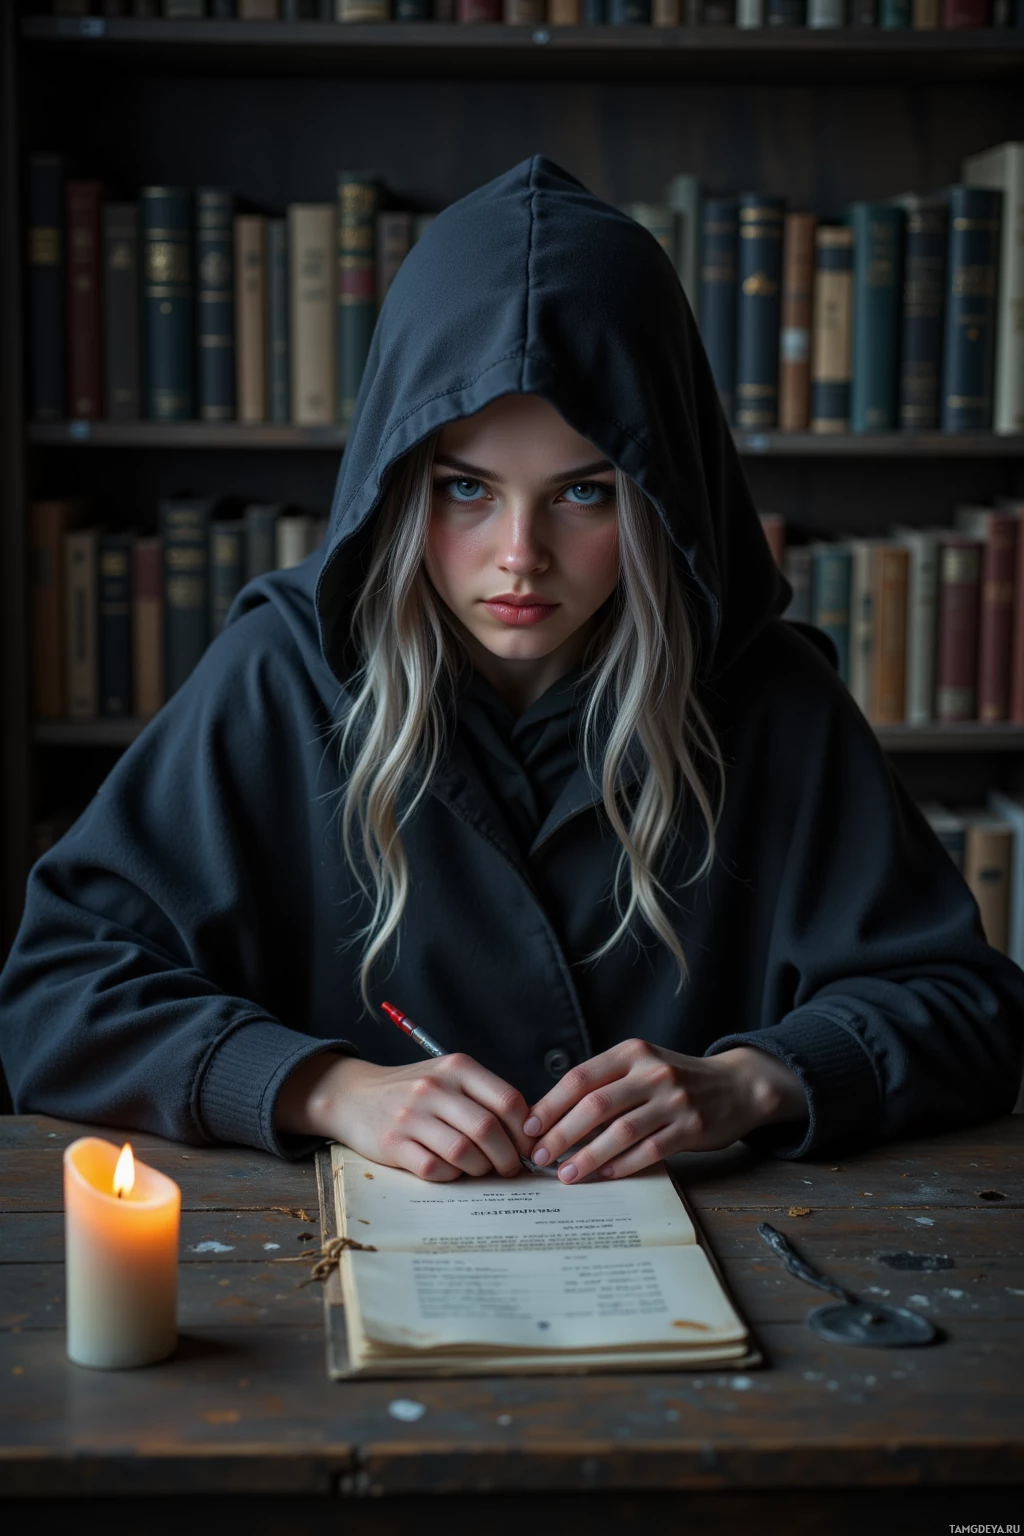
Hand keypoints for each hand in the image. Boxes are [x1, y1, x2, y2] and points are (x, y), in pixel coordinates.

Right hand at [274, 1051, 536, 1181]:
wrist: (354, 1095)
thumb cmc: (414, 1090)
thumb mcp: (449, 1077)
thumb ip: (484, 1097)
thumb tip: (528, 1132)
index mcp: (457, 1068)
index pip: (508, 1100)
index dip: (525, 1131)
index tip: (527, 1147)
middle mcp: (435, 1087)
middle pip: (488, 1130)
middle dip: (507, 1157)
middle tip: (509, 1168)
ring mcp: (412, 1115)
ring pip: (464, 1153)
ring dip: (480, 1169)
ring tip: (480, 1169)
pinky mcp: (393, 1143)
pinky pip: (435, 1169)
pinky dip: (450, 1175)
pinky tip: (450, 1170)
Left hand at [521, 1040, 807, 1182]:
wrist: (737, 1085)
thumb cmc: (676, 1079)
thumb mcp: (641, 1065)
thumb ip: (605, 1082)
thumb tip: (553, 1114)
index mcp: (632, 1053)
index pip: (580, 1078)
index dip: (551, 1104)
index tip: (529, 1127)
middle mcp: (651, 1072)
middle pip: (595, 1106)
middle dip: (562, 1134)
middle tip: (540, 1156)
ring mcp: (673, 1100)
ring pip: (620, 1132)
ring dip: (588, 1156)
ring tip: (566, 1174)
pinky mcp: (691, 1128)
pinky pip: (649, 1150)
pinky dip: (623, 1165)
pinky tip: (604, 1176)